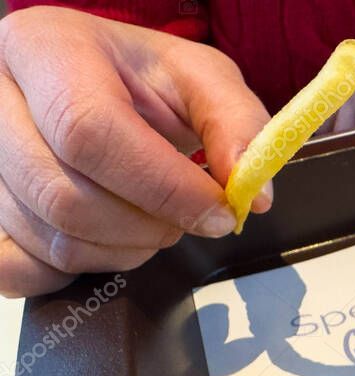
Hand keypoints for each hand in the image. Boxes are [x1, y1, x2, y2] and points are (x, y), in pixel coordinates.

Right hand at [0, 7, 272, 296]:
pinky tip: (108, 238)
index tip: (217, 212)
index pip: (89, 131)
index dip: (163, 188)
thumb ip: (238, 126)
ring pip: (51, 238)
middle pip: (64, 195)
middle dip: (146, 226)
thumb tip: (253, 192)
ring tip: (152, 220)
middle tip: (185, 218)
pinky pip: (20, 269)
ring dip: (124, 250)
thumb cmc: (145, 83)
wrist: (102, 88)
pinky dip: (78, 270)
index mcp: (46, 48)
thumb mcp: (202, 80)